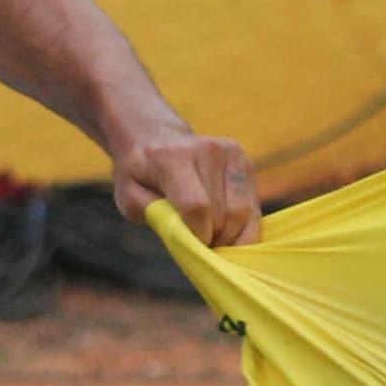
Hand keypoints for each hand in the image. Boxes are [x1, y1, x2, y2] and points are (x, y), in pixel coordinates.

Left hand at [114, 126, 259, 247]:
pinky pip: (254, 209)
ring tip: (211, 236)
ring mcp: (231, 154)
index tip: (192, 246)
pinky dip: (242, 229)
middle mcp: (207, 150)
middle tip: (199, 244)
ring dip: (230, 236)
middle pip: (224, 214)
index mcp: (172, 158)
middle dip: (214, 239)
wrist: (158, 140)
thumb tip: (188, 237)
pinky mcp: (246, 163)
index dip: (198, 235)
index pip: (197, 206)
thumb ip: (156, 217)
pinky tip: (226, 230)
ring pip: (244, 214)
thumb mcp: (131, 199)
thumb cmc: (141, 176)